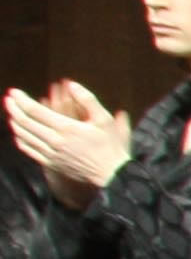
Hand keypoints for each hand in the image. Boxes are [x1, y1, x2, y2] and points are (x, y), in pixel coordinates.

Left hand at [10, 85, 129, 200]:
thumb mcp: (104, 119)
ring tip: (12, 114)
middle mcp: (54, 140)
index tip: (14, 92)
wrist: (112, 174)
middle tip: (8, 99)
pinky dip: (20, 140)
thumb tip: (71, 84)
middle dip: (13, 108)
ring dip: (14, 122)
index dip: (21, 100)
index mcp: (66, 127)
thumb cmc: (110, 145)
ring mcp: (51, 153)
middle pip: (25, 122)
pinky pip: (29, 150)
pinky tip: (19, 134)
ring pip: (24, 136)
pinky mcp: (51, 163)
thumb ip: (87, 99)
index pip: (34, 111)